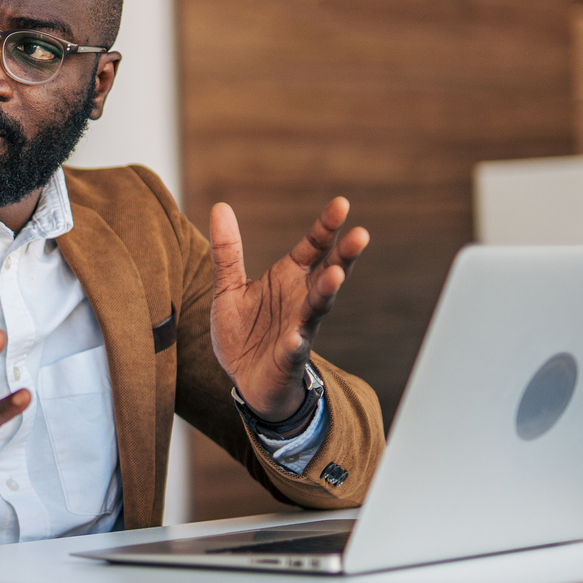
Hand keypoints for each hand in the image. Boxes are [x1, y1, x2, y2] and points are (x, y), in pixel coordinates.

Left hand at [208, 197, 368, 421]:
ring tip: (335, 275)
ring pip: (318, 307)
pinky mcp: (288, 357)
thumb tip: (220, 206)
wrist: (244, 379)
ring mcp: (300, 327)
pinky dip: (296, 342)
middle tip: (362, 234)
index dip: (327, 225)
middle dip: (345, 255)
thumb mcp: (229, 287)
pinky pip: (294, 348)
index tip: (342, 202)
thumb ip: (227, 251)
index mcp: (289, 277)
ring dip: (327, 291)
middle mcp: (301, 299)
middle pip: (329, 272)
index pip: (313, 246)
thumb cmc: (244, 330)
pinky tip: (297, 337)